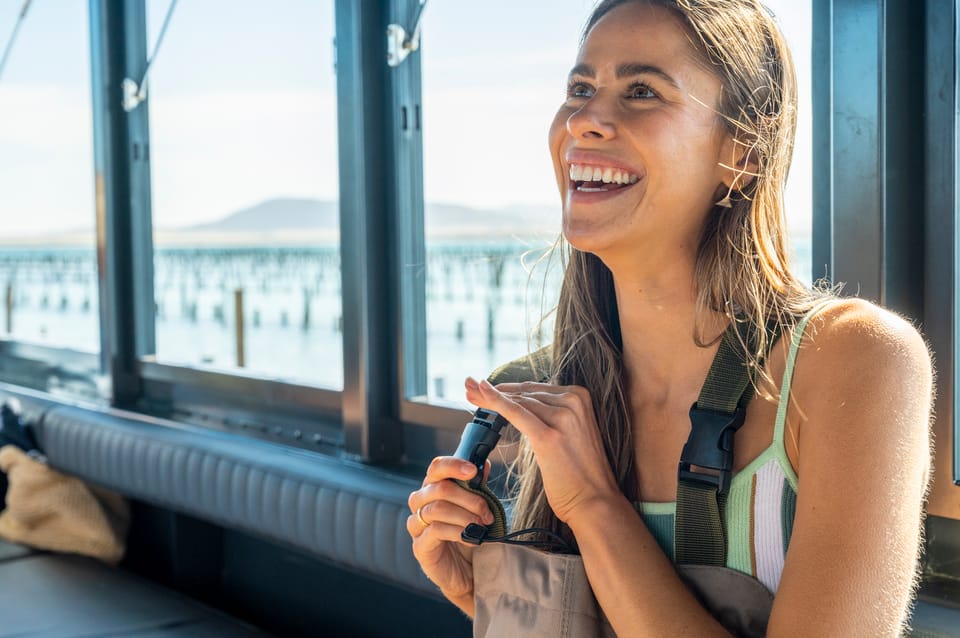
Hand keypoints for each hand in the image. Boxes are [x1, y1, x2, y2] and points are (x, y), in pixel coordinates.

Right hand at [407, 456, 493, 605]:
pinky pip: (436, 530)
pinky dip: (458, 532)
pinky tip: (471, 538)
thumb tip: (482, 464)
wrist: (468, 573)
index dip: (454, 465)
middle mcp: (420, 503)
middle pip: (439, 488)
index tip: (473, 470)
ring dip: (465, 516)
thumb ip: (477, 487)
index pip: (436, 467)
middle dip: (469, 498)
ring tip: (482, 526)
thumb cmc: (470, 536)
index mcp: (433, 488)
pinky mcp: (419, 546)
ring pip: (437, 509)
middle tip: (487, 512)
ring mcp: (416, 525)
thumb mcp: (476, 509)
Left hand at [464, 377, 618, 524]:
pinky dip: (495, 402)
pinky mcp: (549, 435)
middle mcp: (574, 401)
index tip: (484, 387)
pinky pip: (516, 413)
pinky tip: (480, 396)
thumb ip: (553, 418)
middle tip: (469, 387)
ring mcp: (563, 416)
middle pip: (524, 392)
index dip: (507, 388)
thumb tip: (524, 412)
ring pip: (517, 401)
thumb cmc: (580, 475)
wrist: (595, 503)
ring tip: (469, 395)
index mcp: (580, 397)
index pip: (535, 389)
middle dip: (493, 390)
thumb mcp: (571, 435)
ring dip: (489, 396)